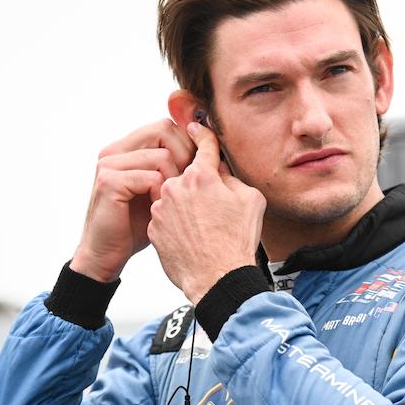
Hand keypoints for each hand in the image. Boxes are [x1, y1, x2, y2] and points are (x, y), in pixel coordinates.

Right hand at [70, 120, 195, 281]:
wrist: (106, 255)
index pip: (166, 126)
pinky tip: (158, 209)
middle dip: (185, 156)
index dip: (187, 143)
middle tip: (187, 183)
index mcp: (125, 148)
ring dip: (175, 180)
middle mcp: (114, 150)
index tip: (197, 168)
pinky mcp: (109, 181)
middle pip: (164, 131)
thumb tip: (210, 147)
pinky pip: (152, 177)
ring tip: (171, 200)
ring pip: (162, 155)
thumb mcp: (159, 190)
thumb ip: (173, 166)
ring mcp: (109, 164)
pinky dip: (162, 195)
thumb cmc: (137, 224)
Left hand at [148, 122, 265, 303]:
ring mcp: (161, 208)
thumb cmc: (235, 243)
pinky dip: (177, 224)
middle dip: (200, 185)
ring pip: (175, 197)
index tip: (194, 127)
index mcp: (201, 177)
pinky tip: (193, 237)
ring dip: (187, 206)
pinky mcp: (154, 228)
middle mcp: (176, 188)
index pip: (201, 144)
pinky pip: (166, 218)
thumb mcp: (250, 201)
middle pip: (188, 175)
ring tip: (205, 227)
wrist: (217, 278)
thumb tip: (221, 172)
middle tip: (215, 207)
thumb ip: (232, 178)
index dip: (200, 134)